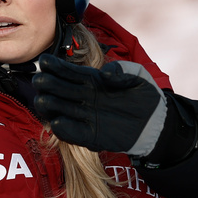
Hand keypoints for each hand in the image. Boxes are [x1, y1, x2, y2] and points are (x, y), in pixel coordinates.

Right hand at [32, 54, 166, 155]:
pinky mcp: (93, 136)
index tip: (45, 61)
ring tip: (43, 101)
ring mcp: (87, 117)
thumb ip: (122, 69)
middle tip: (40, 81)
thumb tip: (106, 74)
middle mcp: (85, 98)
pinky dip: (66, 129)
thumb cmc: (146, 96)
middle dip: (49, 85)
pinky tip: (57, 122)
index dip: (57, 66)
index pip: (70, 72)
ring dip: (51, 107)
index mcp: (93, 81)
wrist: (157, 122)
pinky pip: (75, 134)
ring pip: (62, 111)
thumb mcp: (137, 76)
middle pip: (60, 90)